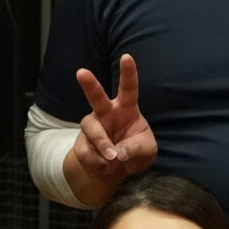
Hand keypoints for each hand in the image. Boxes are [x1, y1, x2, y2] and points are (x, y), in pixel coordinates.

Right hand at [66, 56, 156, 202]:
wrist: (114, 172)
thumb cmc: (135, 153)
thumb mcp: (147, 151)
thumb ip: (137, 149)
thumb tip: (118, 152)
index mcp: (127, 109)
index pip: (129, 88)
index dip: (128, 73)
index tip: (126, 57)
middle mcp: (106, 113)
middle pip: (96, 96)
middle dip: (89, 84)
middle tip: (81, 72)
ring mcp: (92, 127)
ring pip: (91, 128)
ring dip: (102, 144)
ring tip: (112, 158)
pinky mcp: (81, 142)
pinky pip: (87, 151)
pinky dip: (99, 163)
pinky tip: (106, 166)